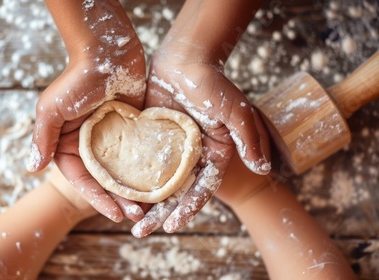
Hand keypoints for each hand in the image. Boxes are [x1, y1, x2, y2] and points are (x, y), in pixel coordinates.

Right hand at [28, 1, 147, 222]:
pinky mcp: (133, 128)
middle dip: (119, 199)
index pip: (82, 179)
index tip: (115, 214)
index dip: (97, 198)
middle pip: (104, 180)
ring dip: (135, 189)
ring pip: (124, 171)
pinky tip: (161, 183)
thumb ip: (43, 139)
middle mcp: (90, 144)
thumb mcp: (52, 109)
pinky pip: (140, 153)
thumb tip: (32, 169)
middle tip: (137, 216)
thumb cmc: (76, 78)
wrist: (107, 50)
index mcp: (69, 143)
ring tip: (152, 206)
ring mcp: (113, 137)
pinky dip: (148, 169)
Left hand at [132, 48, 270, 236]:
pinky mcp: (152, 138)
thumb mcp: (235, 110)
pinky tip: (116, 190)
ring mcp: (171, 149)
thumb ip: (248, 138)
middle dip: (159, 214)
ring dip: (143, 200)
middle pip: (175, 192)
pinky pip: (141, 161)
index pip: (201, 189)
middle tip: (140, 232)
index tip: (172, 227)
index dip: (188, 209)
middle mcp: (192, 157)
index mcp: (213, 155)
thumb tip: (262, 168)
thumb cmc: (213, 83)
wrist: (185, 59)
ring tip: (126, 219)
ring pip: (156, 181)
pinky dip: (132, 176)